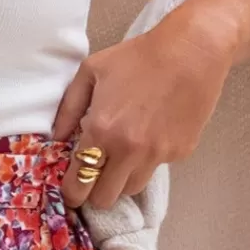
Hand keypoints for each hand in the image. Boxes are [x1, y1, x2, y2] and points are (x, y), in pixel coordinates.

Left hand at [52, 11, 230, 212]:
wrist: (192, 51)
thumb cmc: (138, 57)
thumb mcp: (91, 71)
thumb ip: (68, 108)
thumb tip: (57, 138)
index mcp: (102, 131)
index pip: (79, 184)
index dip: (71, 192)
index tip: (71, 189)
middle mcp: (129, 151)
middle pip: (104, 198)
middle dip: (95, 191)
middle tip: (95, 174)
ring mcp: (158, 155)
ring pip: (131, 188)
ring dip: (121, 178)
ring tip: (122, 155)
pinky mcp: (181, 153)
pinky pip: (157, 167)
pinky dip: (150, 158)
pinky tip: (152, 132)